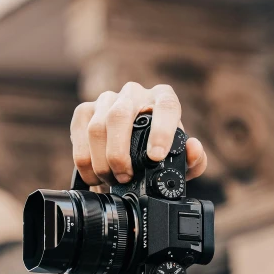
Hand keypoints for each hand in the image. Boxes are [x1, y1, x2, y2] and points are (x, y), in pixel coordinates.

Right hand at [70, 82, 206, 184]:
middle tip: (125, 177)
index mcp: (163, 99)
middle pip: (120, 115)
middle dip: (119, 153)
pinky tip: (94, 175)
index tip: (156, 156)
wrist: (129, 151)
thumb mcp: (178, 163)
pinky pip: (79, 133)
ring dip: (101, 160)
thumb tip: (193, 148)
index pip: (165, 106)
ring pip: (97, 126)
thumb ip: (194, 160)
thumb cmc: (158, 153)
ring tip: (111, 180)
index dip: (161, 130)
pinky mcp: (85, 111)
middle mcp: (134, 94)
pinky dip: (84, 160)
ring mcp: (107, 99)